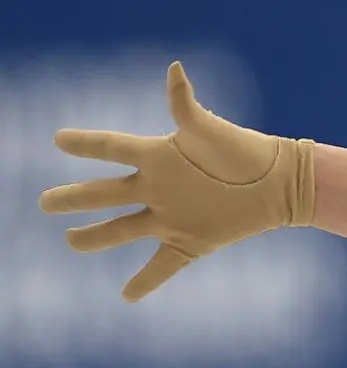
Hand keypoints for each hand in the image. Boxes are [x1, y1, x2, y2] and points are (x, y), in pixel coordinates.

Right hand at [38, 61, 314, 301]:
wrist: (280, 183)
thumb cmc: (243, 150)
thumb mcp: (209, 129)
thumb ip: (184, 105)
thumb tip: (174, 70)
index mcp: (157, 157)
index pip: (111, 149)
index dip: (84, 144)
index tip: (58, 139)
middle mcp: (156, 188)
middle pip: (105, 194)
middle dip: (74, 199)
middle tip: (45, 203)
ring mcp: (171, 218)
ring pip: (123, 230)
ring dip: (95, 238)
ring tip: (71, 242)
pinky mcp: (191, 242)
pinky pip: (163, 265)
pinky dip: (146, 282)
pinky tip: (127, 297)